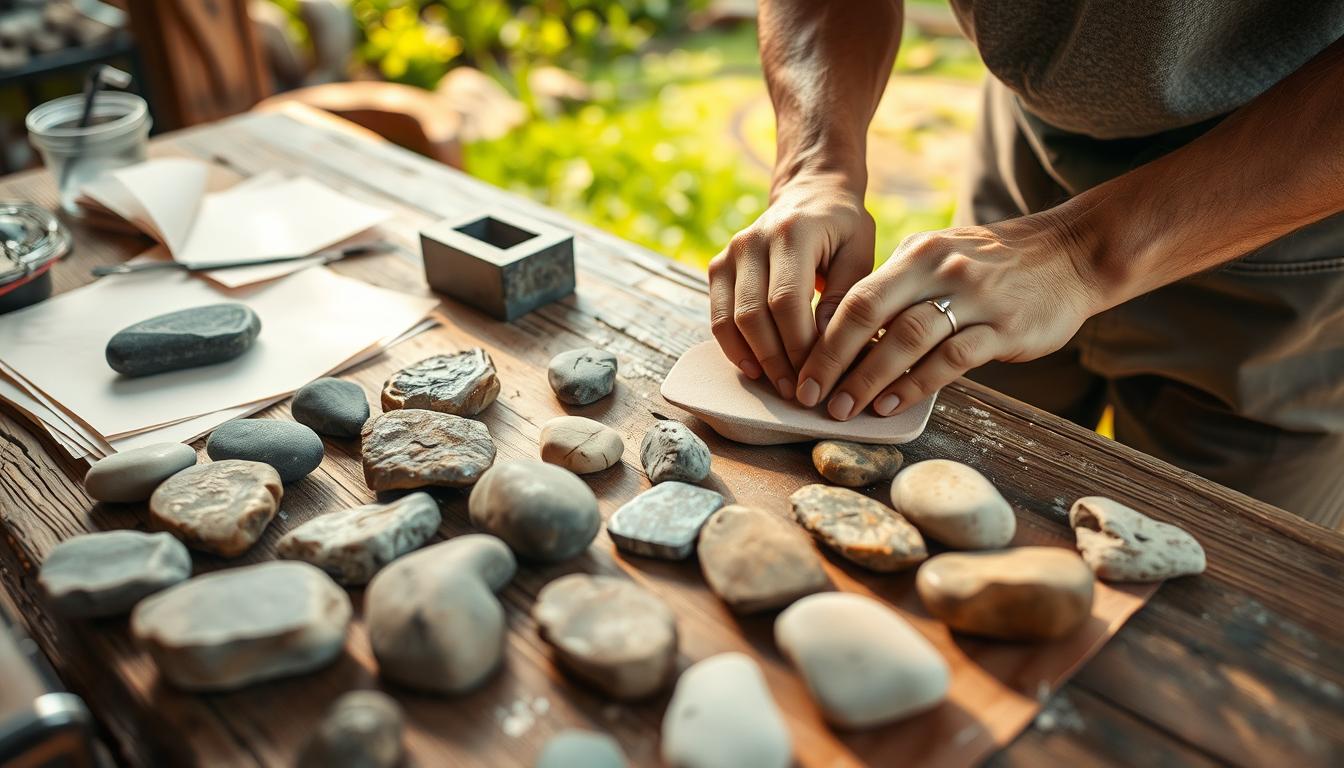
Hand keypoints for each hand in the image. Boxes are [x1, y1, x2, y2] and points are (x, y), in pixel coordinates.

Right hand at [708, 172, 875, 398]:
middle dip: (777, 360)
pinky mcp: (717, 267)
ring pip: (730, 320)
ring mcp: (730, 253)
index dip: (798, 345)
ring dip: (755, 359)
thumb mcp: (860, 254)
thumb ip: (844, 298)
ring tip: (781, 386)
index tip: (818, 377)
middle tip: (800, 393)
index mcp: (791, 232)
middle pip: (753, 315)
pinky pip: (718, 317)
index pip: (786, 301)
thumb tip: (828, 350)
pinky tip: (756, 369)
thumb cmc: (842, 228)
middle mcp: (752, 240)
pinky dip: (734, 348)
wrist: (809, 194)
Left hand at [794, 213, 1106, 418]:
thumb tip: (846, 331)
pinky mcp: (1004, 327)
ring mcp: (973, 298)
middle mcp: (939, 270)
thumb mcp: (940, 256)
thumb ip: (898, 286)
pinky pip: (951, 359)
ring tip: (844, 409)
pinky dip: (916, 384)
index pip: (855, 296)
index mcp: (916, 254)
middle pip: (869, 314)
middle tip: (810, 396)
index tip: (800, 371)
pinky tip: (892, 404)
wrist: (1073, 253)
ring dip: (869, 378)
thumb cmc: (995, 264)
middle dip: (832, 360)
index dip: (822, 337)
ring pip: (906, 339)